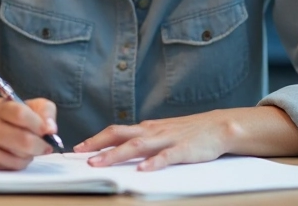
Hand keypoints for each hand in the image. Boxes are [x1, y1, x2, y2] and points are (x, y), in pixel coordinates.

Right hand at [0, 97, 57, 169]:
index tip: (49, 131)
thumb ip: (44, 111)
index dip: (39, 124)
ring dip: (30, 155)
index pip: (20, 114)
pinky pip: (12, 168)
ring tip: (27, 148)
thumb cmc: (10, 116)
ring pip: (19, 158)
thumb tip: (51, 129)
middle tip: (45, 146)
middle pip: (23, 140)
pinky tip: (16, 155)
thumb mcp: (29, 106)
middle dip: (40, 145)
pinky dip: (20, 163)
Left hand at [73, 110, 233, 171]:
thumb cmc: (189, 132)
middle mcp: (153, 131)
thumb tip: (120, 147)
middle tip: (81, 155)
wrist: (218, 126)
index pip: (116, 131)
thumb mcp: (162, 132)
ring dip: (116, 154)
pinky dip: (152, 163)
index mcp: (147, 128)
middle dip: (99, 145)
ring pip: (137, 145)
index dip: (97, 139)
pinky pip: (165, 157)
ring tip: (100, 163)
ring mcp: (167, 139)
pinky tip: (142, 170)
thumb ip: (143, 138)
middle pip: (120, 135)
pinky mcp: (183, 149)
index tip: (79, 148)